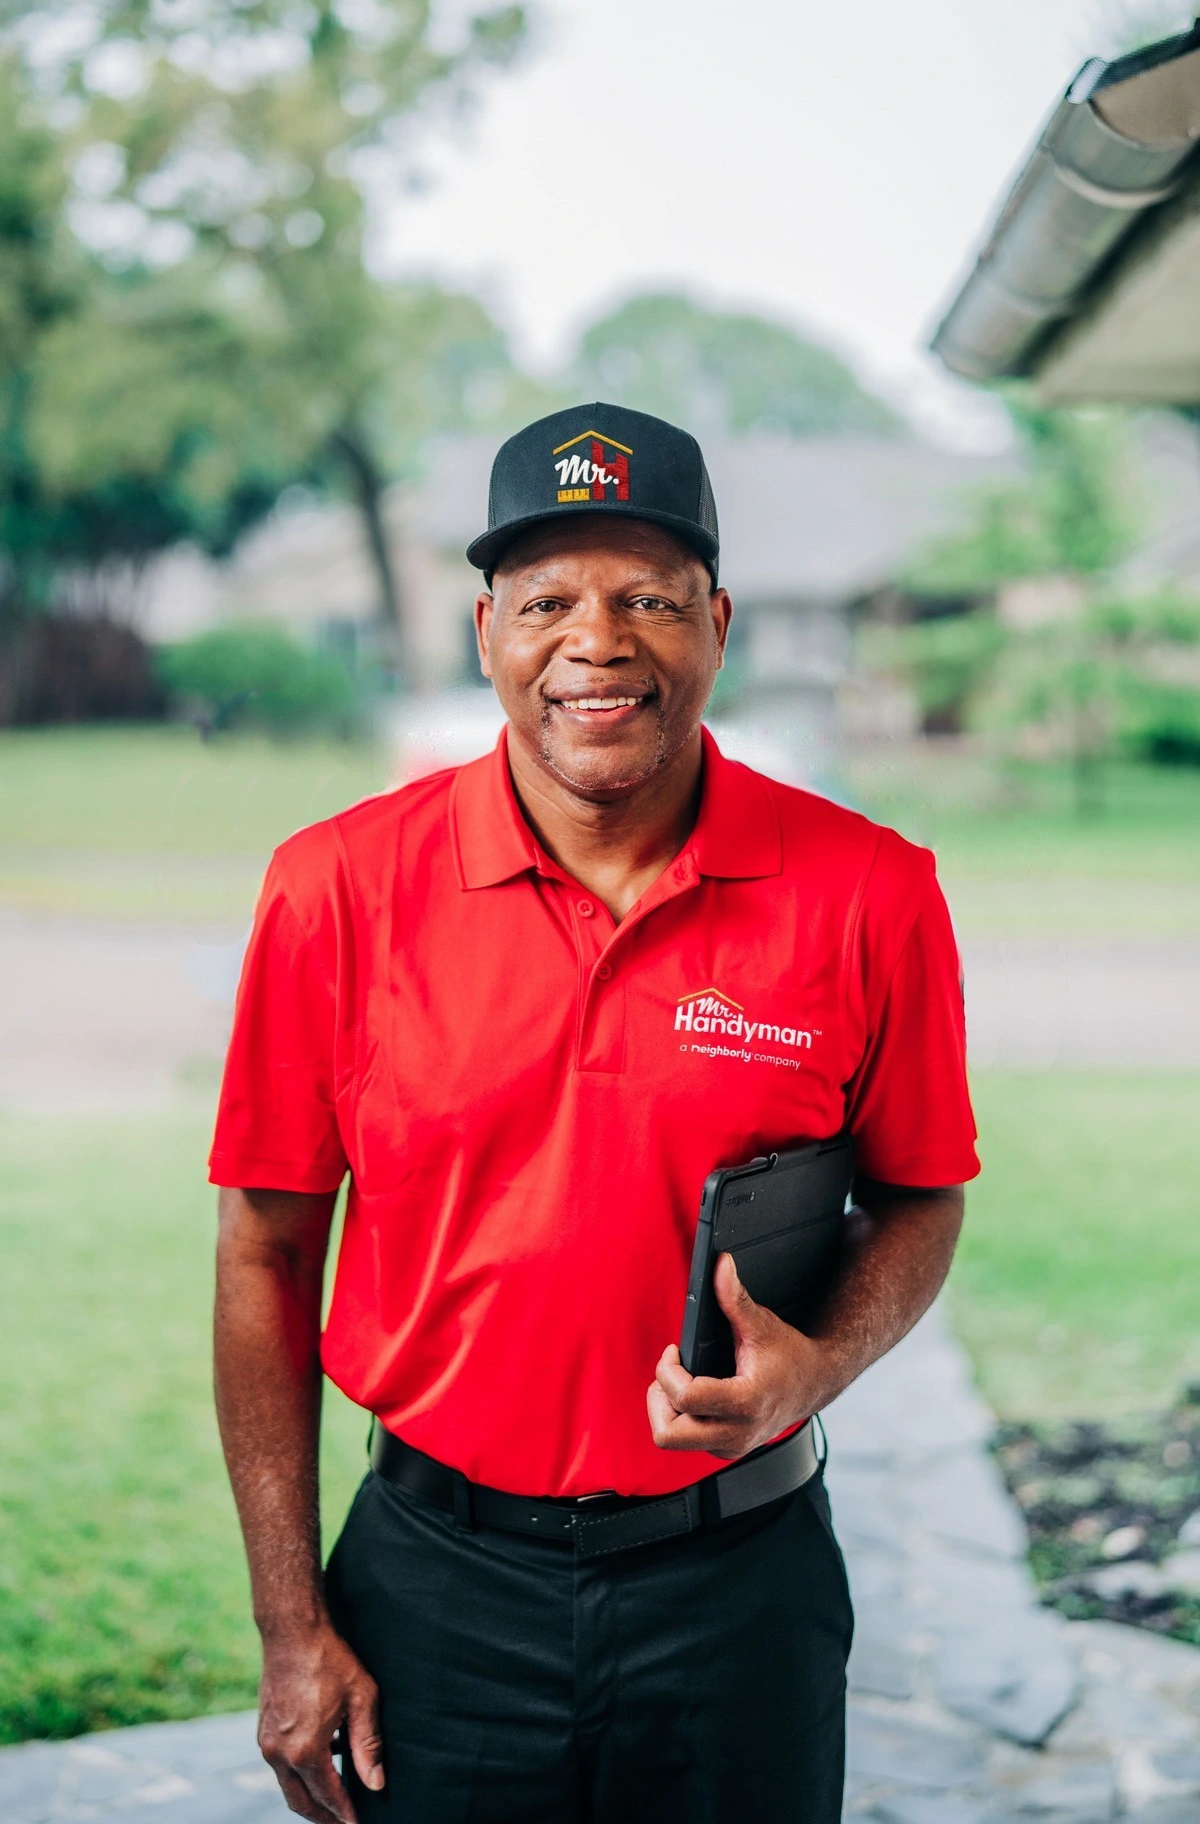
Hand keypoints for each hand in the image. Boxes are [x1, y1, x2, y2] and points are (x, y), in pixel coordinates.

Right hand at [258, 1621, 383, 1822]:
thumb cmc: (331, 1661)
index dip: (344, 1813)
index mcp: (305, 1750)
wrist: (292, 1632)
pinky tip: (324, 1760)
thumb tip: (375, 1783)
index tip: (357, 1823)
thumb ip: (368, 1744)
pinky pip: (281, 1766)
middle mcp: (279, 1753)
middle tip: (343, 1821)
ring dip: (310, 1796)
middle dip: (323, 1817)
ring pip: (288, 1786)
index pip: (328, 1797)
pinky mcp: (262, 1731)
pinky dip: (300, 1773)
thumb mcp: (361, 1699)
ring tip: (336, 1795)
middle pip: (301, 1802)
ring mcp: (266, 1743)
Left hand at [648, 1253, 833, 1458]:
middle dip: (659, 1399)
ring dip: (666, 1410)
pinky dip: (682, 1418)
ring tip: (680, 1382)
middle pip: (668, 1435)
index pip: (685, 1398)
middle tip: (668, 1375)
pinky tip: (695, 1395)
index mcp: (745, 1402)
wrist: (815, 1384)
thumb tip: (721, 1265)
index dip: (668, 1370)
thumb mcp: (761, 1324)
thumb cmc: (789, 1355)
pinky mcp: (728, 1449)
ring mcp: (732, 1446)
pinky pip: (688, 1441)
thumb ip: (735, 1297)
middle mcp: (737, 1432)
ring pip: (673, 1441)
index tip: (674, 1351)